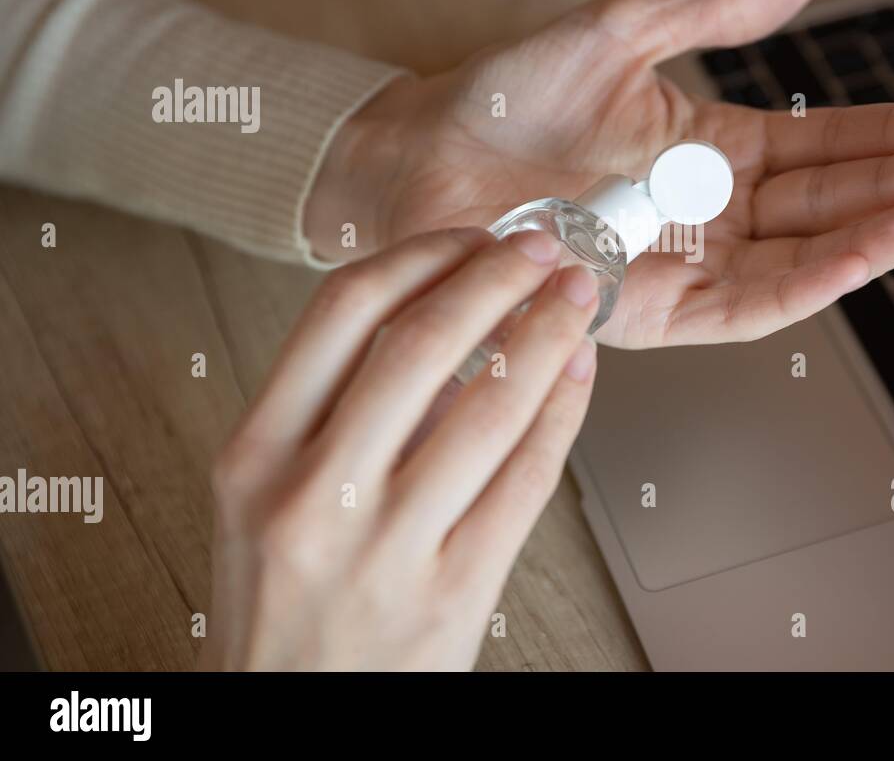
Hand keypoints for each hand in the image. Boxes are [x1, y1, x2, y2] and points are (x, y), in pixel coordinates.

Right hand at [200, 227, 597, 670]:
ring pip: (488, 407)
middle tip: (539, 249)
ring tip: (575, 297)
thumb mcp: (264, 504)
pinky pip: (527, 480)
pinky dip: (563, 410)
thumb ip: (336, 417)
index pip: (340, 314)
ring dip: (546, 334)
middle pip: (420, 343)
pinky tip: (580, 372)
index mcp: (254, 457)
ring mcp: (387, 550)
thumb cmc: (285, 607)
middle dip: (495, 277)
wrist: (295, 718)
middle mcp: (313, 497)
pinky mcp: (454, 594)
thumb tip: (450, 329)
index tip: (466, 239)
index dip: (418, 257)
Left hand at [305, 0, 893, 348]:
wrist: (426, 153)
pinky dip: (811, 279)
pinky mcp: (658, 310)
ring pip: (800, 256)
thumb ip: (717, 14)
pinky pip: (750, 301)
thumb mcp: (625, 32)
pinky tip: (865, 249)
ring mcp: (688, 263)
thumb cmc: (511, 93)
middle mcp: (711, 211)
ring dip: (871, 233)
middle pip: (825, 200)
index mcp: (713, 148)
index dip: (888, 132)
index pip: (822, 143)